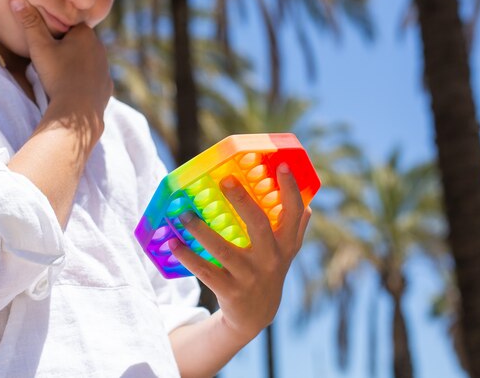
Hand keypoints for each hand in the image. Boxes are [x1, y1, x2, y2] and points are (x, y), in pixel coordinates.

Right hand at [9, 0, 111, 118]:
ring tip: (61, 74)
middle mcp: (100, 48)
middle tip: (51, 60)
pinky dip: (85, 81)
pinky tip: (74, 86)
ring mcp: (106, 68)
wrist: (77, 110)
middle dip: (67, 48)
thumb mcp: (39, 47)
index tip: (46, 42)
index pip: (70, 25)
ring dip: (77, 64)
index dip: (57, 32)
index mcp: (86, 34)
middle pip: (80, 42)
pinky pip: (95, 78)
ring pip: (89, 60)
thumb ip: (29, 23)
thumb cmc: (57, 76)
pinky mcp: (107, 86)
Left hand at [169, 163, 310, 344]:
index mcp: (286, 243)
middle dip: (243, 201)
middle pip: (259, 225)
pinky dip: (187, 256)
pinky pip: (205, 270)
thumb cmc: (270, 268)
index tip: (282, 165)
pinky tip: (173, 242)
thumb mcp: (286, 249)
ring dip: (201, 230)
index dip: (290, 189)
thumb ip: (295, 224)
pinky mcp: (229, 290)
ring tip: (183, 213)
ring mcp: (249, 275)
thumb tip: (306, 195)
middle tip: (225, 180)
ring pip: (223, 249)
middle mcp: (271, 258)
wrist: (257, 314)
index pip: (294, 212)